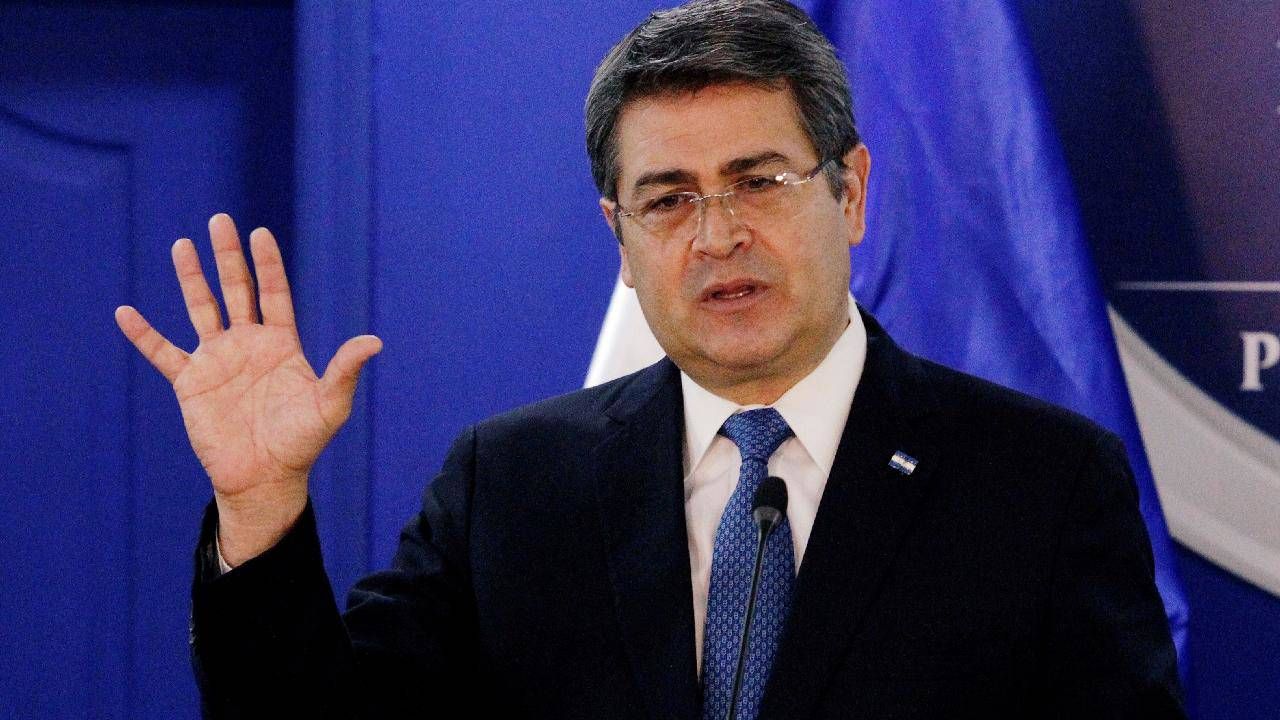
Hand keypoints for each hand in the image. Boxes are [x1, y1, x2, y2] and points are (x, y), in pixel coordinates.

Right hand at [115, 214, 381, 564]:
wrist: (265, 478)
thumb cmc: (302, 443)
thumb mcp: (329, 405)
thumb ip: (345, 370)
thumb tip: (375, 342)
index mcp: (281, 345)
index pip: (273, 294)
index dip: (267, 264)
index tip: (259, 233)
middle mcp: (248, 345)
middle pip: (236, 290)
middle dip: (228, 256)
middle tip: (220, 220)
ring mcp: (217, 361)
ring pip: (201, 308)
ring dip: (191, 278)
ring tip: (181, 244)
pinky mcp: (190, 383)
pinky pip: (162, 353)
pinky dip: (143, 335)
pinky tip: (124, 313)